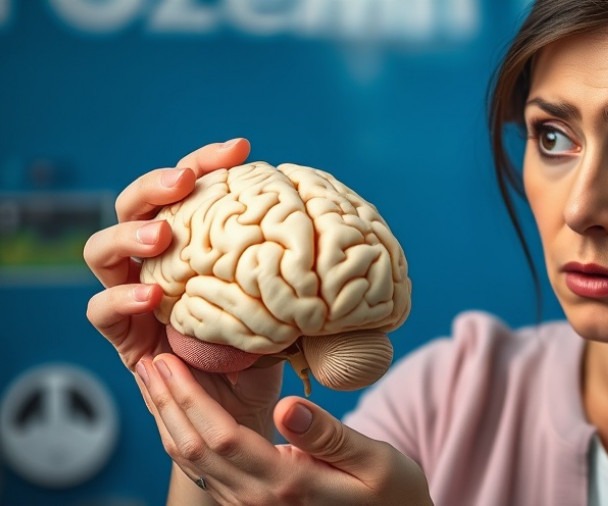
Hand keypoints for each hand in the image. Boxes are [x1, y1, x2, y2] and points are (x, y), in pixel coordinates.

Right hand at [84, 139, 281, 431]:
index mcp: (192, 243)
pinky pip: (101, 312)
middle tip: (186, 180)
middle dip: (155, 184)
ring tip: (162, 234)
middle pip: (133, 206)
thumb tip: (333, 243)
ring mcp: (133, 296)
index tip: (241, 148)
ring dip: (129, 234)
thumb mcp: (285, 303)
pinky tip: (149, 294)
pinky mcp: (124, 338)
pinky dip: (120, 299)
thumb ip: (293, 274)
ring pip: (101, 250)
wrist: (244, 406)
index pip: (187, 189)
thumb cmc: (266, 348)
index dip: (207, 162)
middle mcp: (156, 263)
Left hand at [139, 353, 433, 505]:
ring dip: (169, 420)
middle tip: (148, 361)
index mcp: (288, 485)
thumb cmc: (393, 493)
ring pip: (193, 464)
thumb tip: (288, 409)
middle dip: (166, 403)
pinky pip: (207, 470)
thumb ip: (330, 435)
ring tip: (156, 381)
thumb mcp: (375, 460)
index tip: (169, 361)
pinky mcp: (255, 505)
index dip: (189, 398)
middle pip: (194, 450)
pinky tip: (184, 411)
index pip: (221, 437)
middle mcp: (260, 501)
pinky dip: (187, 435)